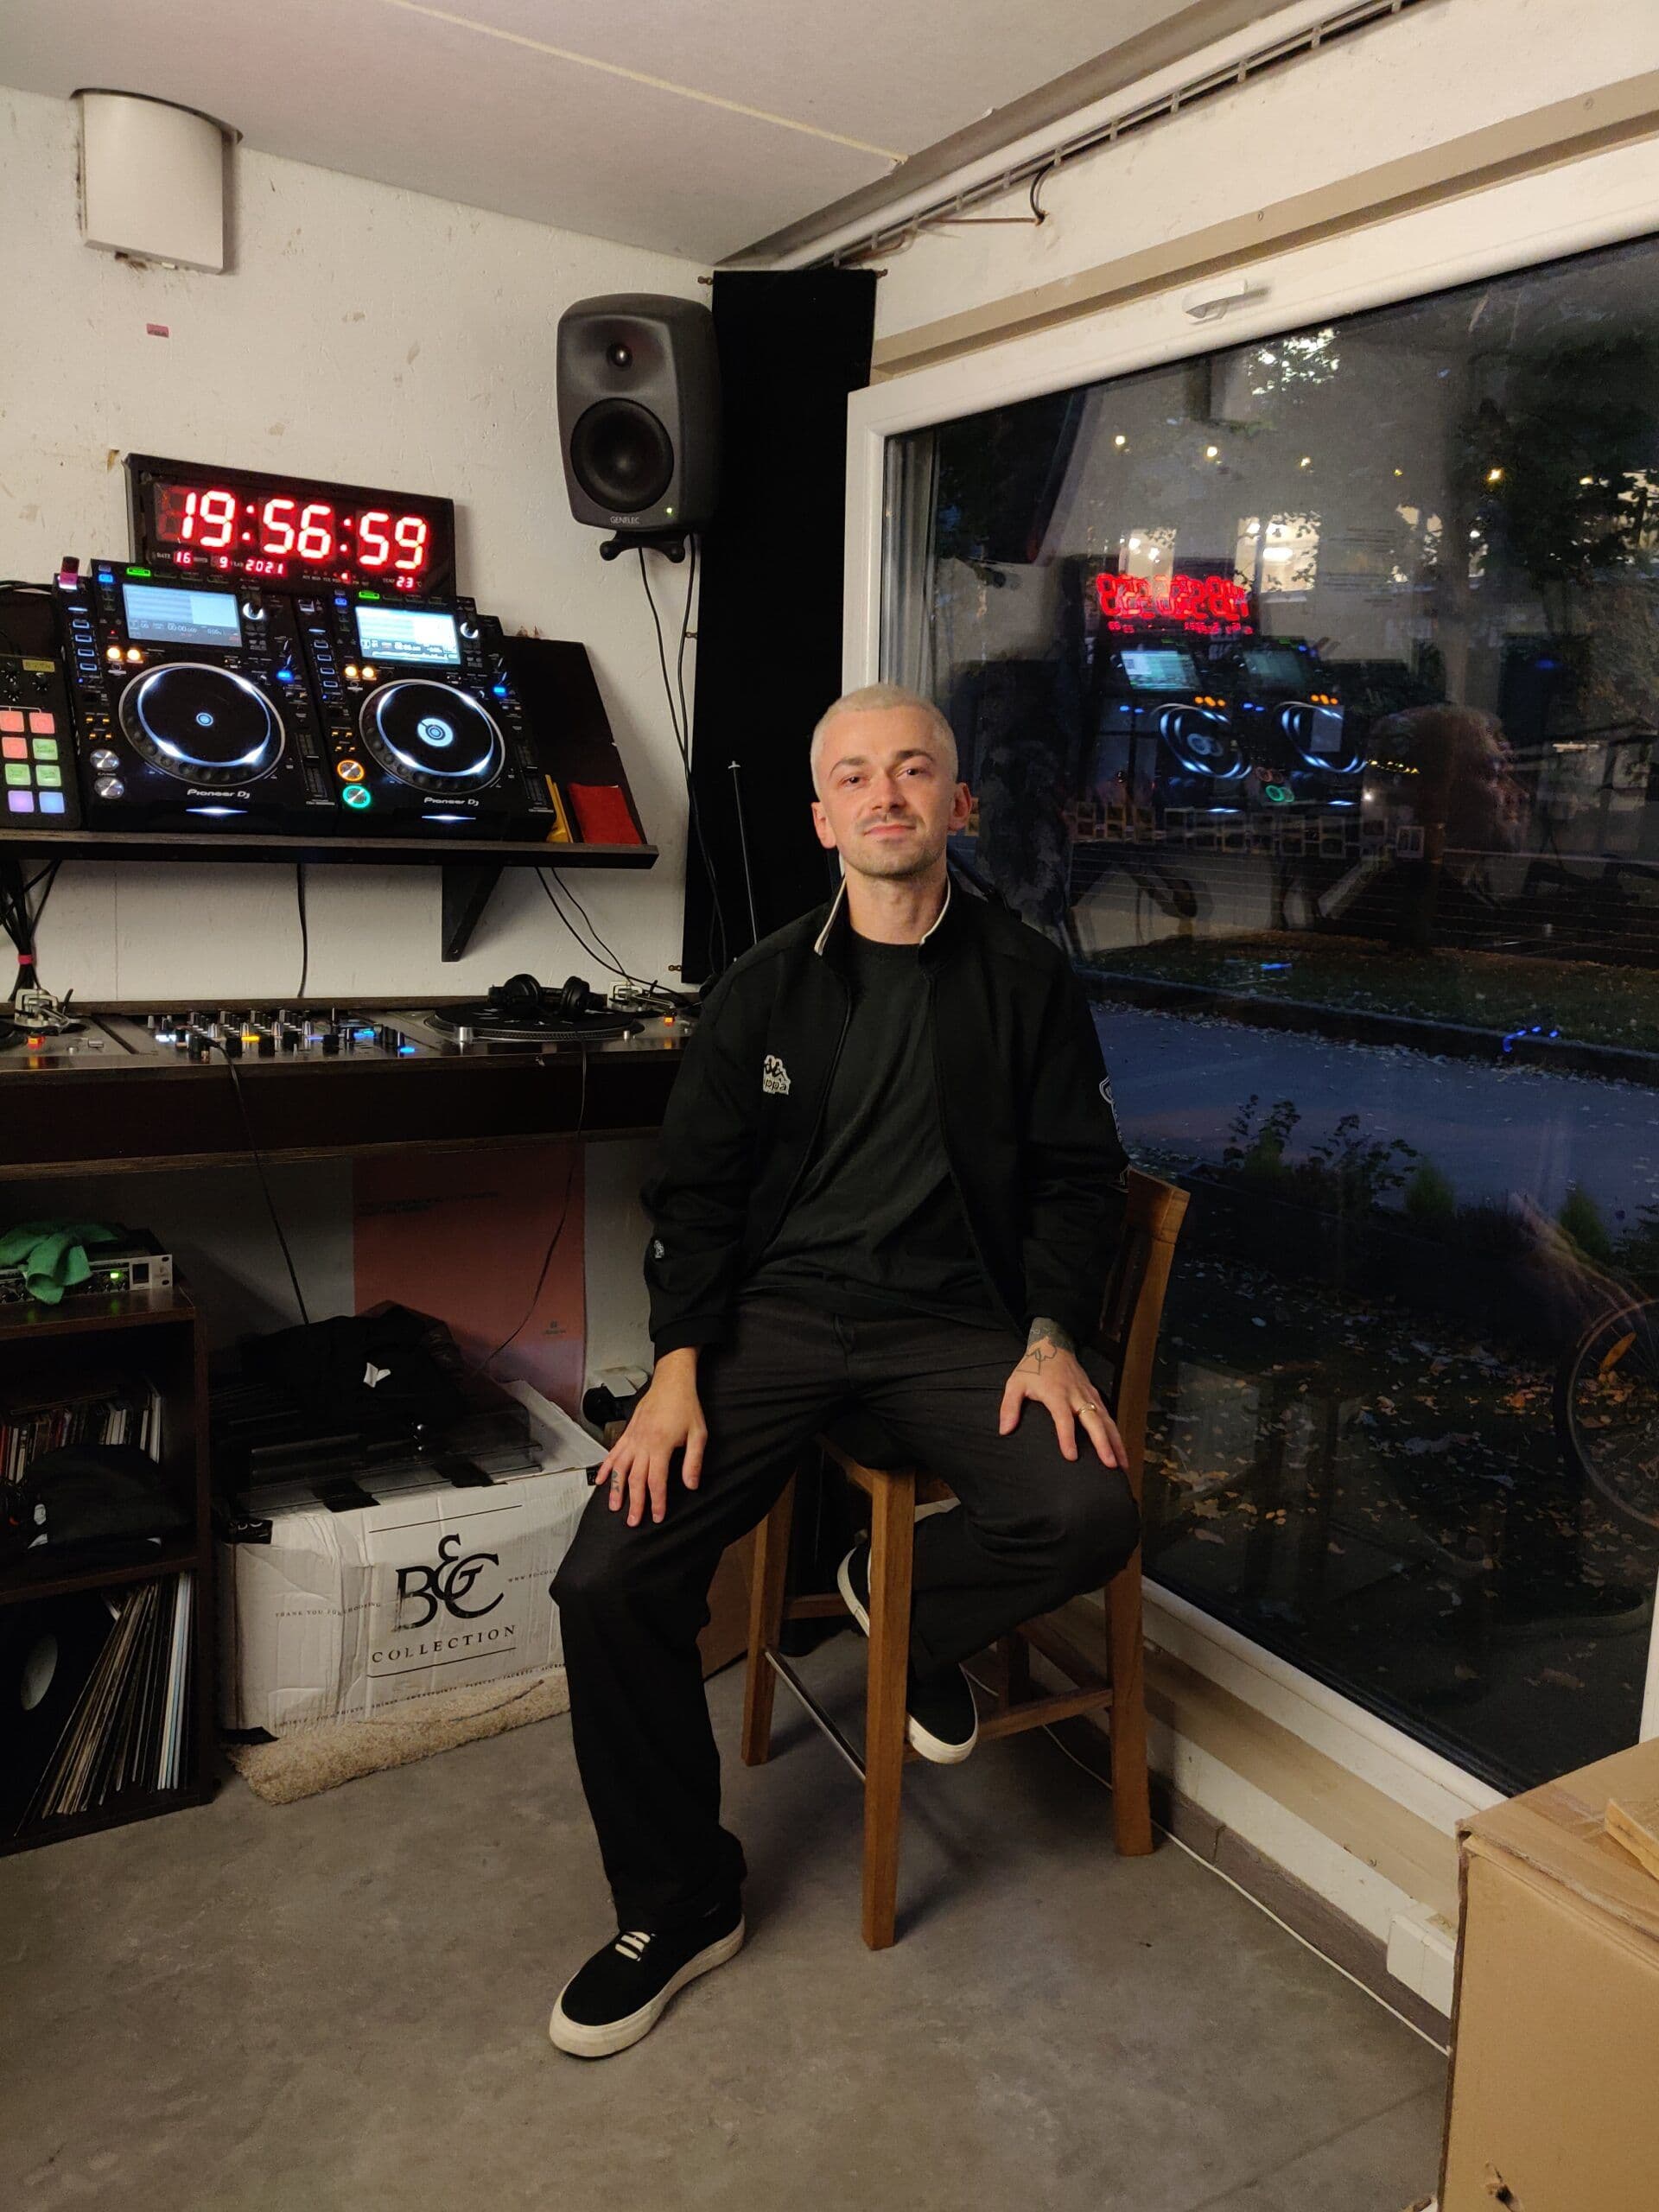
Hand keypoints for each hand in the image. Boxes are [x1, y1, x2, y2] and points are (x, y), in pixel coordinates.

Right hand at [595, 1352, 705, 1526]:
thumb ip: (693, 1461)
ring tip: (613, 1507)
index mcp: (661, 1446)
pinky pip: (613, 1453)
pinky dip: (605, 1467)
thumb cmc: (687, 1407)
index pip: (657, 1480)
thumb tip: (691, 1486)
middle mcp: (643, 1444)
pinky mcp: (627, 1433)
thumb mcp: (699, 1433)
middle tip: (633, 1522)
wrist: (671, 1382)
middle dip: (634, 1502)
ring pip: (620, 1468)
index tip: (657, 1517)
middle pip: (636, 1479)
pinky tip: (599, 1480)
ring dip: (615, 1488)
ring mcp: (632, 1438)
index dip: (657, 1501)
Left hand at [998, 1334, 1123, 1467]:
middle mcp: (1076, 1395)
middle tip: (1109, 1465)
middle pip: (1093, 1421)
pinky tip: (1121, 1451)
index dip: (1067, 1437)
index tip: (1071, 1457)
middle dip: (1103, 1443)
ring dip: (1116, 1442)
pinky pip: (1108, 1417)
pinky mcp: (1095, 1395)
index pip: (1063, 1418)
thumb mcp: (1015, 1383)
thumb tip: (1004, 1430)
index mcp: (1056, 1393)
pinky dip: (1116, 1434)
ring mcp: (1089, 1395)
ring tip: (1123, 1465)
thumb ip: (1009, 1407)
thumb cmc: (1032, 1367)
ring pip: (1106, 1420)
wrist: (1053, 1345)